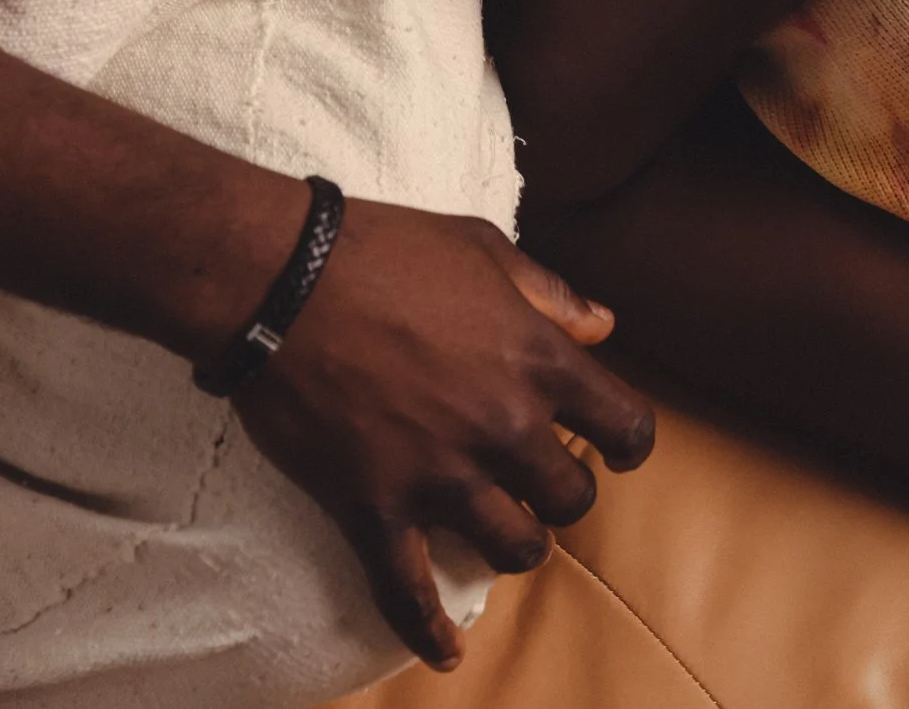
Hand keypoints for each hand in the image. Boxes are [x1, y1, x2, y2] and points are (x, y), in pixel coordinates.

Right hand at [230, 200, 655, 671]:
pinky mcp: (374, 507)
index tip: (615, 449)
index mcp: (539, 362)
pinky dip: (429, 631)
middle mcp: (503, 427)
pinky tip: (448, 656)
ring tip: (505, 532)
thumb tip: (603, 327)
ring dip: (517, 543)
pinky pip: (408, 591)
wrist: (281, 279)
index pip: (625, 428)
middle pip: (571, 498)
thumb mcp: (484, 251)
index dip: (627, 443)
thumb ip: (551, 295)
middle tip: (540, 482)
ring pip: (515, 547)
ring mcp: (440, 475)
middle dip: (564, 494)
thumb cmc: (384, 252)